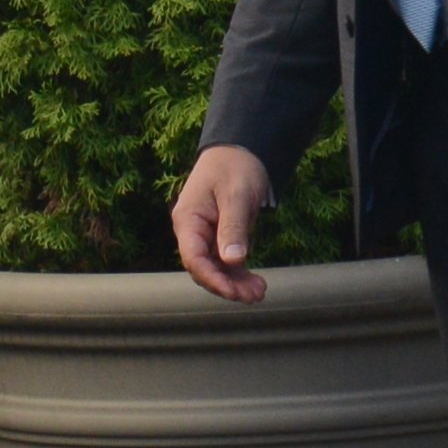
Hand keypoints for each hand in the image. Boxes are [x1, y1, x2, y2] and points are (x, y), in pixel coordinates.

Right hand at [174, 144, 278, 304]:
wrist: (241, 150)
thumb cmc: (235, 167)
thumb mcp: (237, 195)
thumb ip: (233, 227)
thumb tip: (233, 260)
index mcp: (188, 220)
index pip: (194, 258)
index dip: (212, 278)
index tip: (233, 292)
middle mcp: (193, 231)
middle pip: (204, 268)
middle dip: (226, 285)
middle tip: (253, 296)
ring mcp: (206, 236)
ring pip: (216, 268)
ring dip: (235, 283)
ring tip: (259, 293)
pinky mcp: (220, 237)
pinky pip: (226, 262)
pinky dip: (239, 273)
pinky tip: (255, 283)